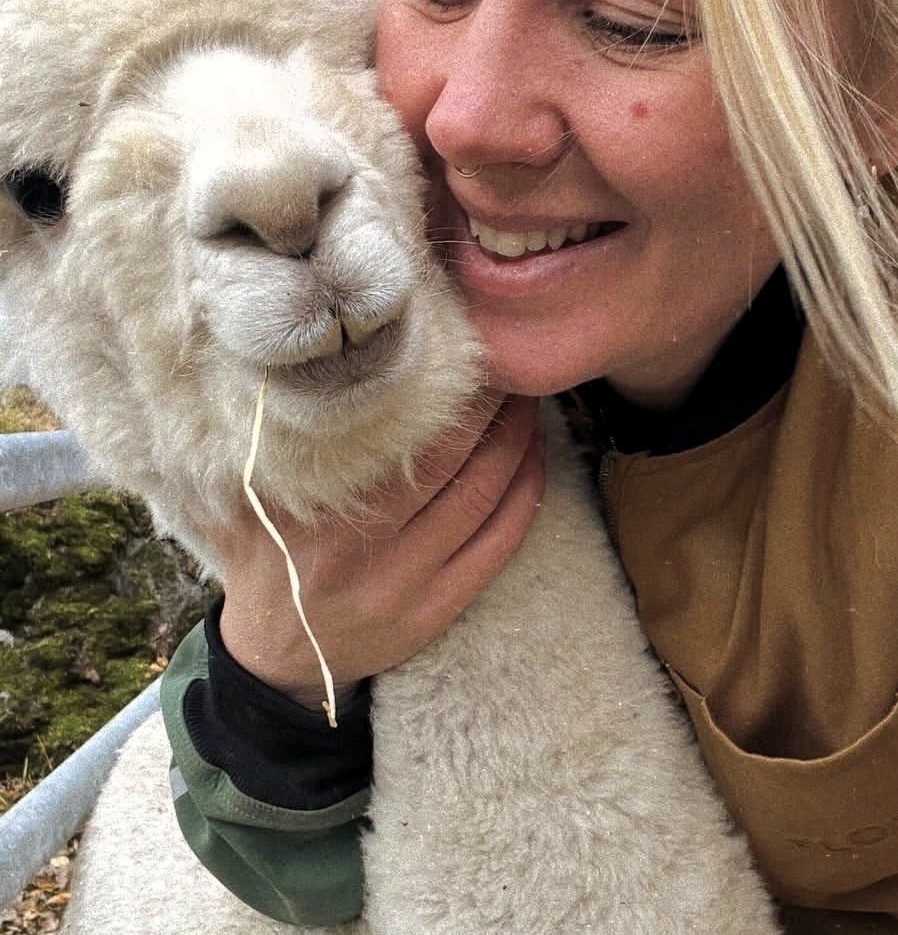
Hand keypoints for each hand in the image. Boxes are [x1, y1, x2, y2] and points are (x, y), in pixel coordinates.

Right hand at [214, 392, 543, 707]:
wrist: (271, 658)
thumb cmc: (263, 559)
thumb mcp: (248, 501)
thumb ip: (271, 446)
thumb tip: (296, 371)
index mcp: (319, 518)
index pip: (400, 441)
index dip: (444, 395)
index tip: (462, 355)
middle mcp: (365, 554)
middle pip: (453, 464)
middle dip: (490, 409)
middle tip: (508, 368)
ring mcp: (407, 587)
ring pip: (485, 500)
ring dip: (517, 445)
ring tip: (527, 404)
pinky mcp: (437, 612)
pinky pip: (499, 545)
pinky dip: (526, 496)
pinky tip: (533, 460)